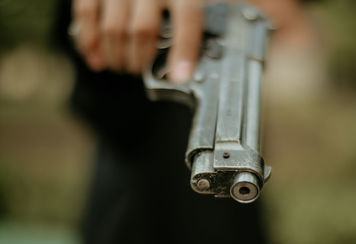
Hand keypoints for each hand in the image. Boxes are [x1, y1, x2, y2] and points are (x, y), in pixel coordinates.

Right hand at [71, 0, 203, 81]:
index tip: (180, 76)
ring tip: (121, 65)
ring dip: (116, 57)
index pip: (187, 18)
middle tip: (138, 69)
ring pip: (114, 29)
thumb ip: (210, 12)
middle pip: (143, 31)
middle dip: (140, 60)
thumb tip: (227, 37)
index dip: (184, 49)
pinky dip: (89, 43)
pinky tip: (96, 58)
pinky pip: (86, 15)